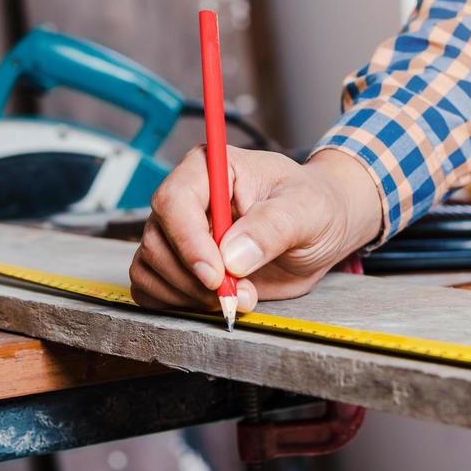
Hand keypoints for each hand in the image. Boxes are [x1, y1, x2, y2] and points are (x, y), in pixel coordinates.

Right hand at [129, 147, 381, 313]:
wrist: (321, 231)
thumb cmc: (315, 206)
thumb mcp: (307, 210)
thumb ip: (271, 228)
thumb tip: (232, 257)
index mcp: (211, 168)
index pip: (175, 200)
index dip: (189, 241)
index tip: (216, 275)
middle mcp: (187, 197)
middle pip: (157, 239)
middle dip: (194, 278)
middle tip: (239, 294)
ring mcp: (178, 232)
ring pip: (150, 266)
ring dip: (189, 294)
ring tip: (238, 297)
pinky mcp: (179, 263)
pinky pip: (149, 286)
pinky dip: (175, 303)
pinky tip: (213, 302)